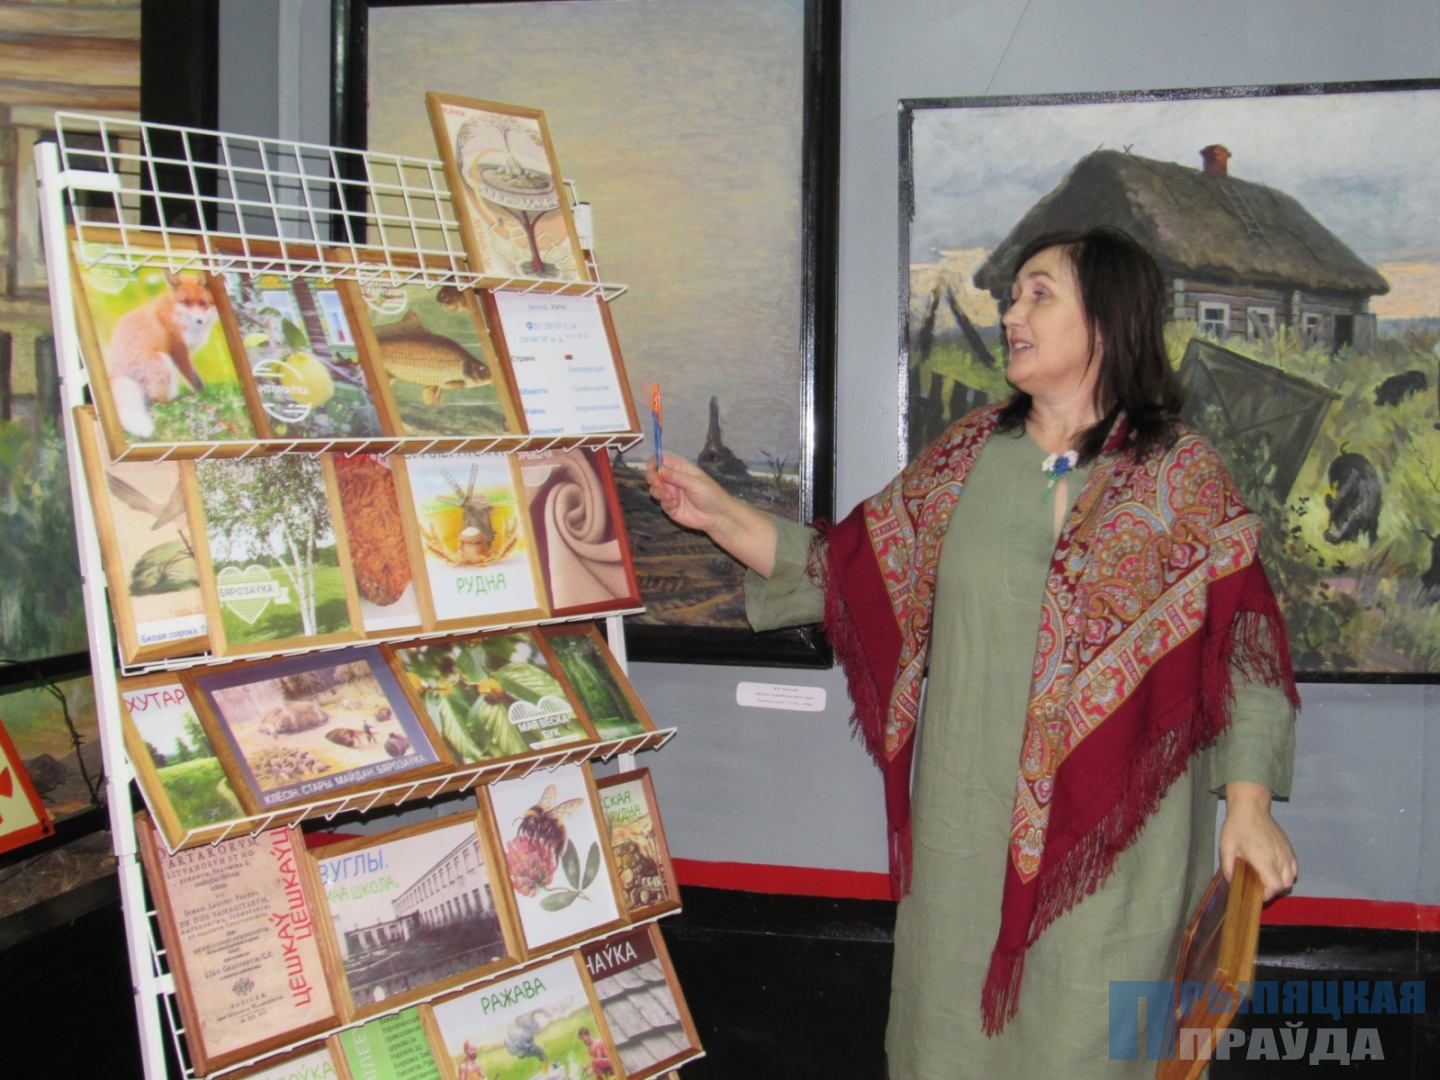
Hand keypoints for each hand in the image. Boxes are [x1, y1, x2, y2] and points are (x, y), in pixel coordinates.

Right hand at [646, 452, 732, 533]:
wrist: (717, 516)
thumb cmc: (710, 494)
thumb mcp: (694, 483)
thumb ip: (676, 476)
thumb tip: (659, 469)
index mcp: (680, 468)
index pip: (662, 460)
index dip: (654, 461)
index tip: (652, 467)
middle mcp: (673, 479)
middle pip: (654, 474)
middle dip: (652, 477)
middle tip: (658, 483)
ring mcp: (671, 493)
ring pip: (654, 489)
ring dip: (658, 492)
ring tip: (670, 497)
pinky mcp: (670, 507)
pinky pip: (660, 503)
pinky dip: (665, 503)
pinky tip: (675, 504)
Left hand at [1219, 781, 1297, 901]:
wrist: (1251, 807)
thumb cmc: (1237, 827)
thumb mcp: (1226, 848)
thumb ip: (1228, 868)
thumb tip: (1232, 883)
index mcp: (1264, 859)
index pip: (1275, 886)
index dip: (1266, 895)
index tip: (1255, 893)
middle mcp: (1279, 858)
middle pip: (1284, 885)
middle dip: (1272, 890)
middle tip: (1258, 887)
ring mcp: (1287, 852)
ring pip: (1291, 878)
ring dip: (1280, 882)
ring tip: (1265, 878)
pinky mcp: (1289, 848)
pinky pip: (1294, 868)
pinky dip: (1287, 873)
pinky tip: (1274, 870)